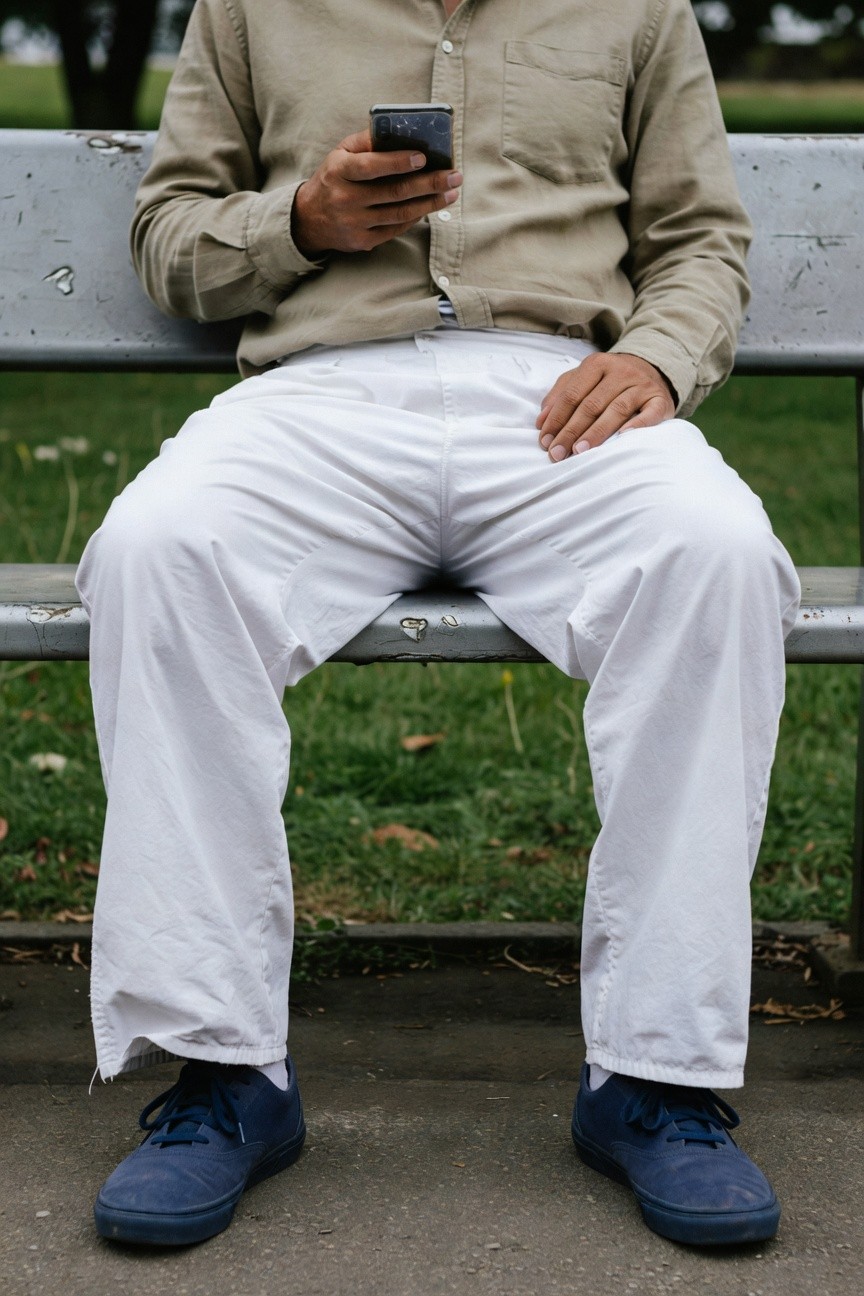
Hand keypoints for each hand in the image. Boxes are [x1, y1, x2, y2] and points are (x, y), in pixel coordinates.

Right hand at [291, 129, 461, 257]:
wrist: (309, 219)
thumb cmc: (333, 178)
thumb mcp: (340, 154)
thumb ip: (366, 141)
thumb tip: (400, 129)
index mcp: (339, 171)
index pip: (371, 167)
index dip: (398, 162)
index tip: (424, 157)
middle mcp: (345, 199)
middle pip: (394, 192)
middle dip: (429, 183)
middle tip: (454, 176)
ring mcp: (354, 224)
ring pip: (400, 214)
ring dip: (430, 203)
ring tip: (451, 192)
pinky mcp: (363, 241)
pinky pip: (396, 229)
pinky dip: (416, 217)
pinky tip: (431, 206)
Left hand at [536, 353, 675, 461]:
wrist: (653, 370)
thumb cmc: (610, 382)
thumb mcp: (584, 380)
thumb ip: (561, 395)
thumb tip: (541, 421)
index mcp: (597, 364)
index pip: (572, 394)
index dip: (557, 419)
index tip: (545, 441)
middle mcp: (620, 371)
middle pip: (591, 404)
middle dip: (571, 431)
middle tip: (558, 453)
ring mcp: (641, 385)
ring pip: (616, 410)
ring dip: (596, 432)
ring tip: (579, 451)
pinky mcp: (659, 400)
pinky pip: (649, 414)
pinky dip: (637, 425)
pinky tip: (623, 438)